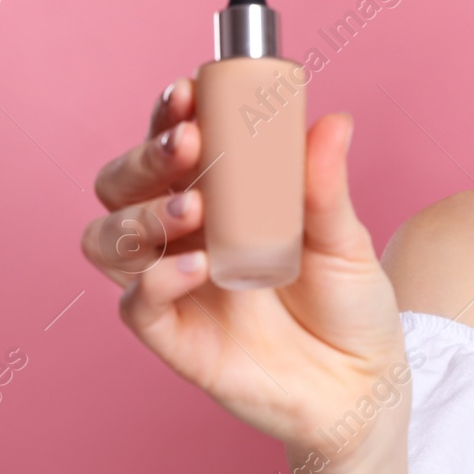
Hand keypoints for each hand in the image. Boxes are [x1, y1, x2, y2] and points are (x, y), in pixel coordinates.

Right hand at [81, 78, 407, 463]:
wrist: (365, 383)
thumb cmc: (349, 301)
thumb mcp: (346, 239)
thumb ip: (327, 185)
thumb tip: (333, 121)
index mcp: (222, 198)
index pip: (173, 145)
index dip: (169, 114)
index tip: (189, 90)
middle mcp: (186, 235)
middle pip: (122, 185)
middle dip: (144, 157)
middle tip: (188, 143)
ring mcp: (176, 285)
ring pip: (108, 240)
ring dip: (139, 214)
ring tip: (194, 207)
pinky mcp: (176, 337)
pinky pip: (137, 305)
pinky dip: (157, 278)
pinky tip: (198, 265)